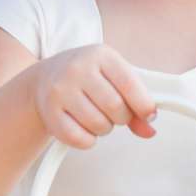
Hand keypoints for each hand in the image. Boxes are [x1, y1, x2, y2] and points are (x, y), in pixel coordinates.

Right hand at [34, 45, 157, 150]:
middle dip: (122, 118)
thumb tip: (150, 131)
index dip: (144, 105)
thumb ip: (135, 102)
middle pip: (115, 107)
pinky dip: (88, 140)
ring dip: (104, 129)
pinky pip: (79, 138)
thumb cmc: (88, 78)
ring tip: (97, 118)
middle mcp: (78, 68)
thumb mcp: (113, 78)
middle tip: (115, 114)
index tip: (148, 116)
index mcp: (101, 55)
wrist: (46, 76)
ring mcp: (61, 89)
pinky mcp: (49, 111)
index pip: (129, 84)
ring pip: (98, 125)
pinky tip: (84, 128)